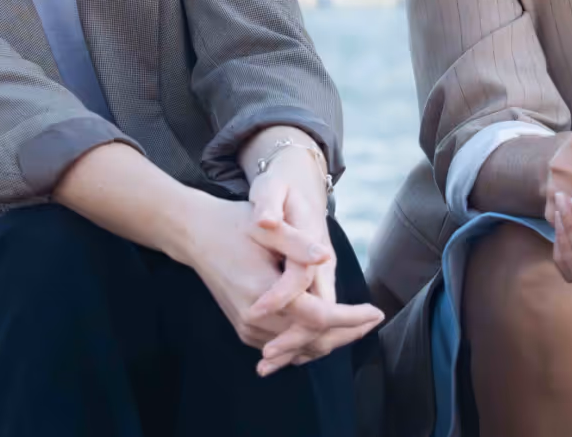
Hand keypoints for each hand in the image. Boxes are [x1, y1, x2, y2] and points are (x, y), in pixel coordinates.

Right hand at [247, 149, 382, 374]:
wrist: (195, 233)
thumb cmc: (233, 223)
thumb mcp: (265, 225)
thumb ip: (296, 242)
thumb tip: (325, 257)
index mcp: (263, 293)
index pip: (318, 318)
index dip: (351, 317)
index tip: (376, 310)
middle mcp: (255, 319)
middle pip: (312, 340)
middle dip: (347, 333)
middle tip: (373, 320)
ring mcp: (248, 328)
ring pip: (299, 348)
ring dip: (330, 339)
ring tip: (358, 325)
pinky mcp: (244, 328)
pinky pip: (283, 345)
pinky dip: (307, 341)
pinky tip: (328, 331)